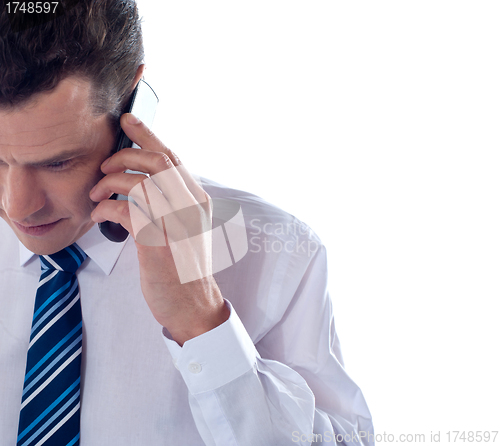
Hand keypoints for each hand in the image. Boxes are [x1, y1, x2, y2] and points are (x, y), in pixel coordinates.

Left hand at [90, 113, 229, 345]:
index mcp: (197, 200)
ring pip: (139, 183)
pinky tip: (101, 214)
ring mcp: (175, 224)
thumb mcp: (183, 227)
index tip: (128, 119)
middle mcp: (190, 207)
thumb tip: (141, 178)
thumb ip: (170, 201)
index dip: (148, 135)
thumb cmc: (183, 266)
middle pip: (157, 161)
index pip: (172, 157)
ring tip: (96, 192)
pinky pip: (125, 211)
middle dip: (124, 155)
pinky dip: (106, 208)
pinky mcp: (157, 242)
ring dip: (109, 183)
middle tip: (105, 164)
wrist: (193, 304)